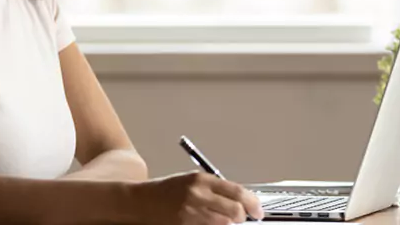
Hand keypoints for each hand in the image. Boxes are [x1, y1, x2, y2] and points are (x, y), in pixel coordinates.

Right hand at [132, 171, 263, 224]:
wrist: (142, 201)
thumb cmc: (166, 191)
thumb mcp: (191, 181)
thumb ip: (214, 188)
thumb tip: (240, 199)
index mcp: (201, 179)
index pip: (238, 191)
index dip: (253, 204)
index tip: (257, 211)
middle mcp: (197, 195)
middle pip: (235, 211)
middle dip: (242, 217)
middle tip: (242, 219)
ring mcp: (191, 213)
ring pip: (225, 224)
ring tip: (224, 221)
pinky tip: (210, 223)